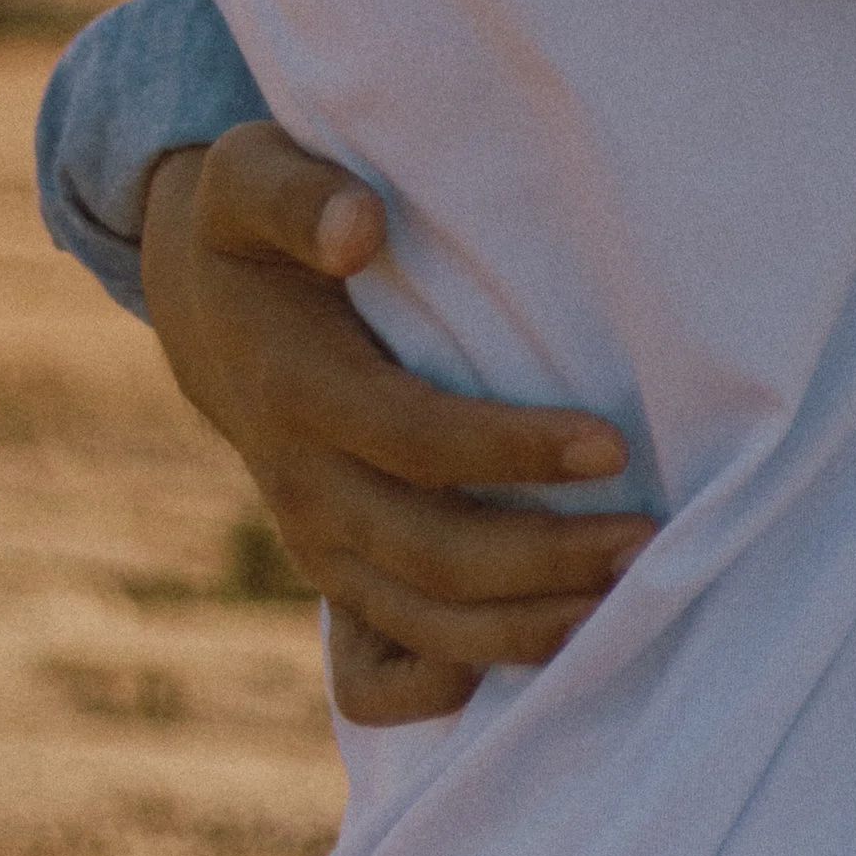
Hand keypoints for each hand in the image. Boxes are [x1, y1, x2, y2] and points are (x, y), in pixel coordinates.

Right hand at [141, 123, 654, 723]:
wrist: (207, 306)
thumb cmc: (254, 227)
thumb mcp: (252, 178)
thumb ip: (300, 194)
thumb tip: (357, 227)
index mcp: (297, 389)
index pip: (417, 440)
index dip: (513, 450)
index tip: (611, 444)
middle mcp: (304, 484)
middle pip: (431, 553)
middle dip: (544, 557)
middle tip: (648, 539)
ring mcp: (316, 541)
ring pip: (419, 621)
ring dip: (524, 625)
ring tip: (627, 597)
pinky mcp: (334, 569)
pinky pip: (380, 667)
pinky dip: (454, 678)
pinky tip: (542, 655)